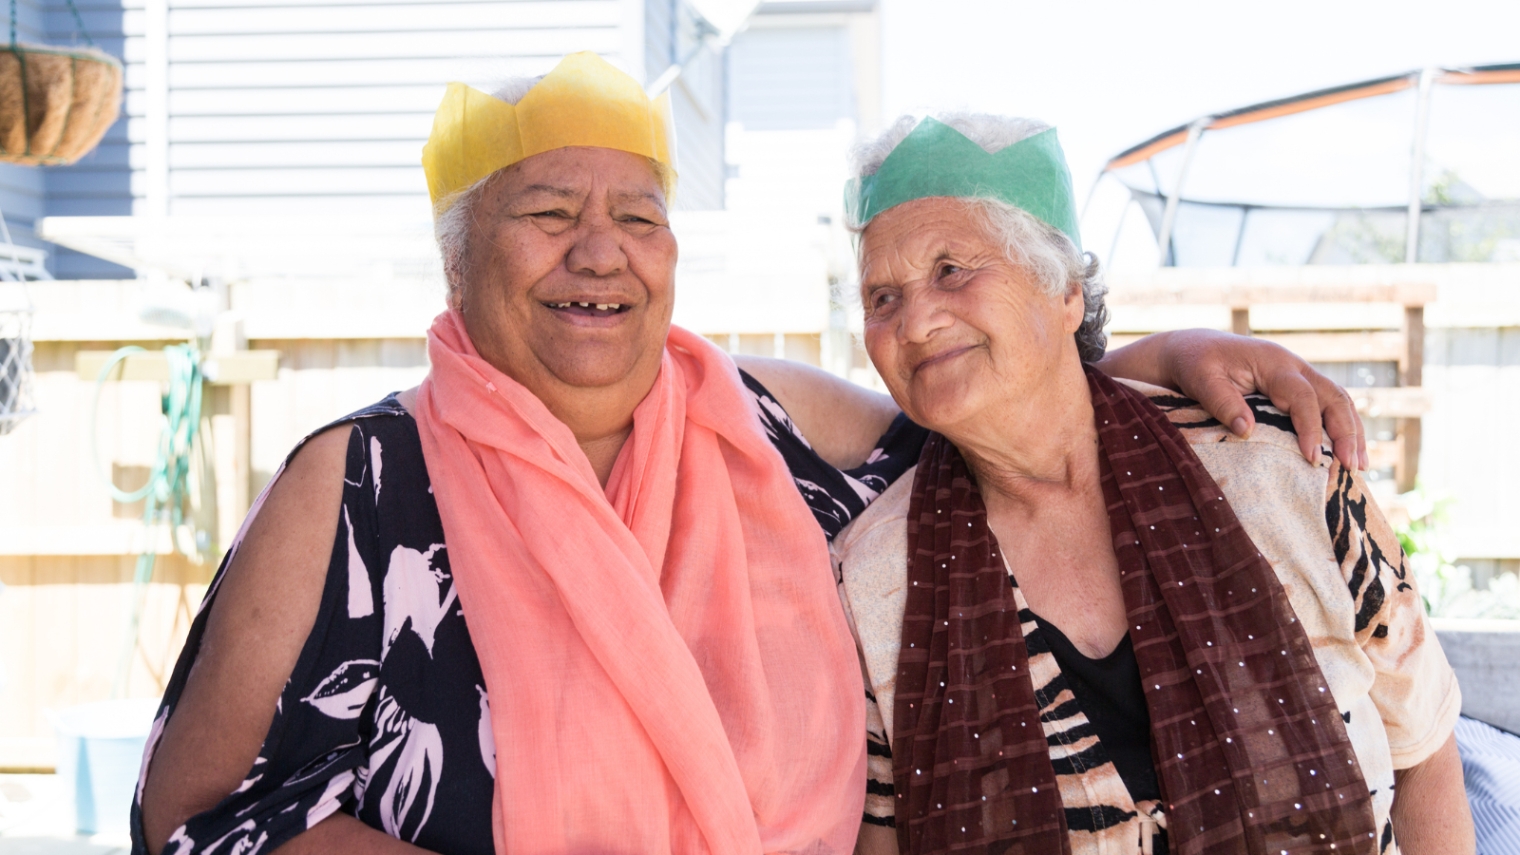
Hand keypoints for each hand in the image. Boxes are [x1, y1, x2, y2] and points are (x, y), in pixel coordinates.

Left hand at [1097, 329, 1366, 469]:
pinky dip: (1342, 428)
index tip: (1312, 458)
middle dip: (1346, 432)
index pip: (1302, 396)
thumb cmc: (1196, 364)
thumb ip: (1222, 402)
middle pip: (1334, 397)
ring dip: (1352, 433)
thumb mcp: (1201, 379)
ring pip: (1339, 401)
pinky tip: (1347, 454)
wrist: (1194, 348)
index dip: (1310, 427)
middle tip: (1351, 467)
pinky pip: (1330, 407)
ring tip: (1358, 467)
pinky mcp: (1298, 389)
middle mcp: (1295, 367)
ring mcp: (1300, 376)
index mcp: (1274, 363)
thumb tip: (1246, 430)